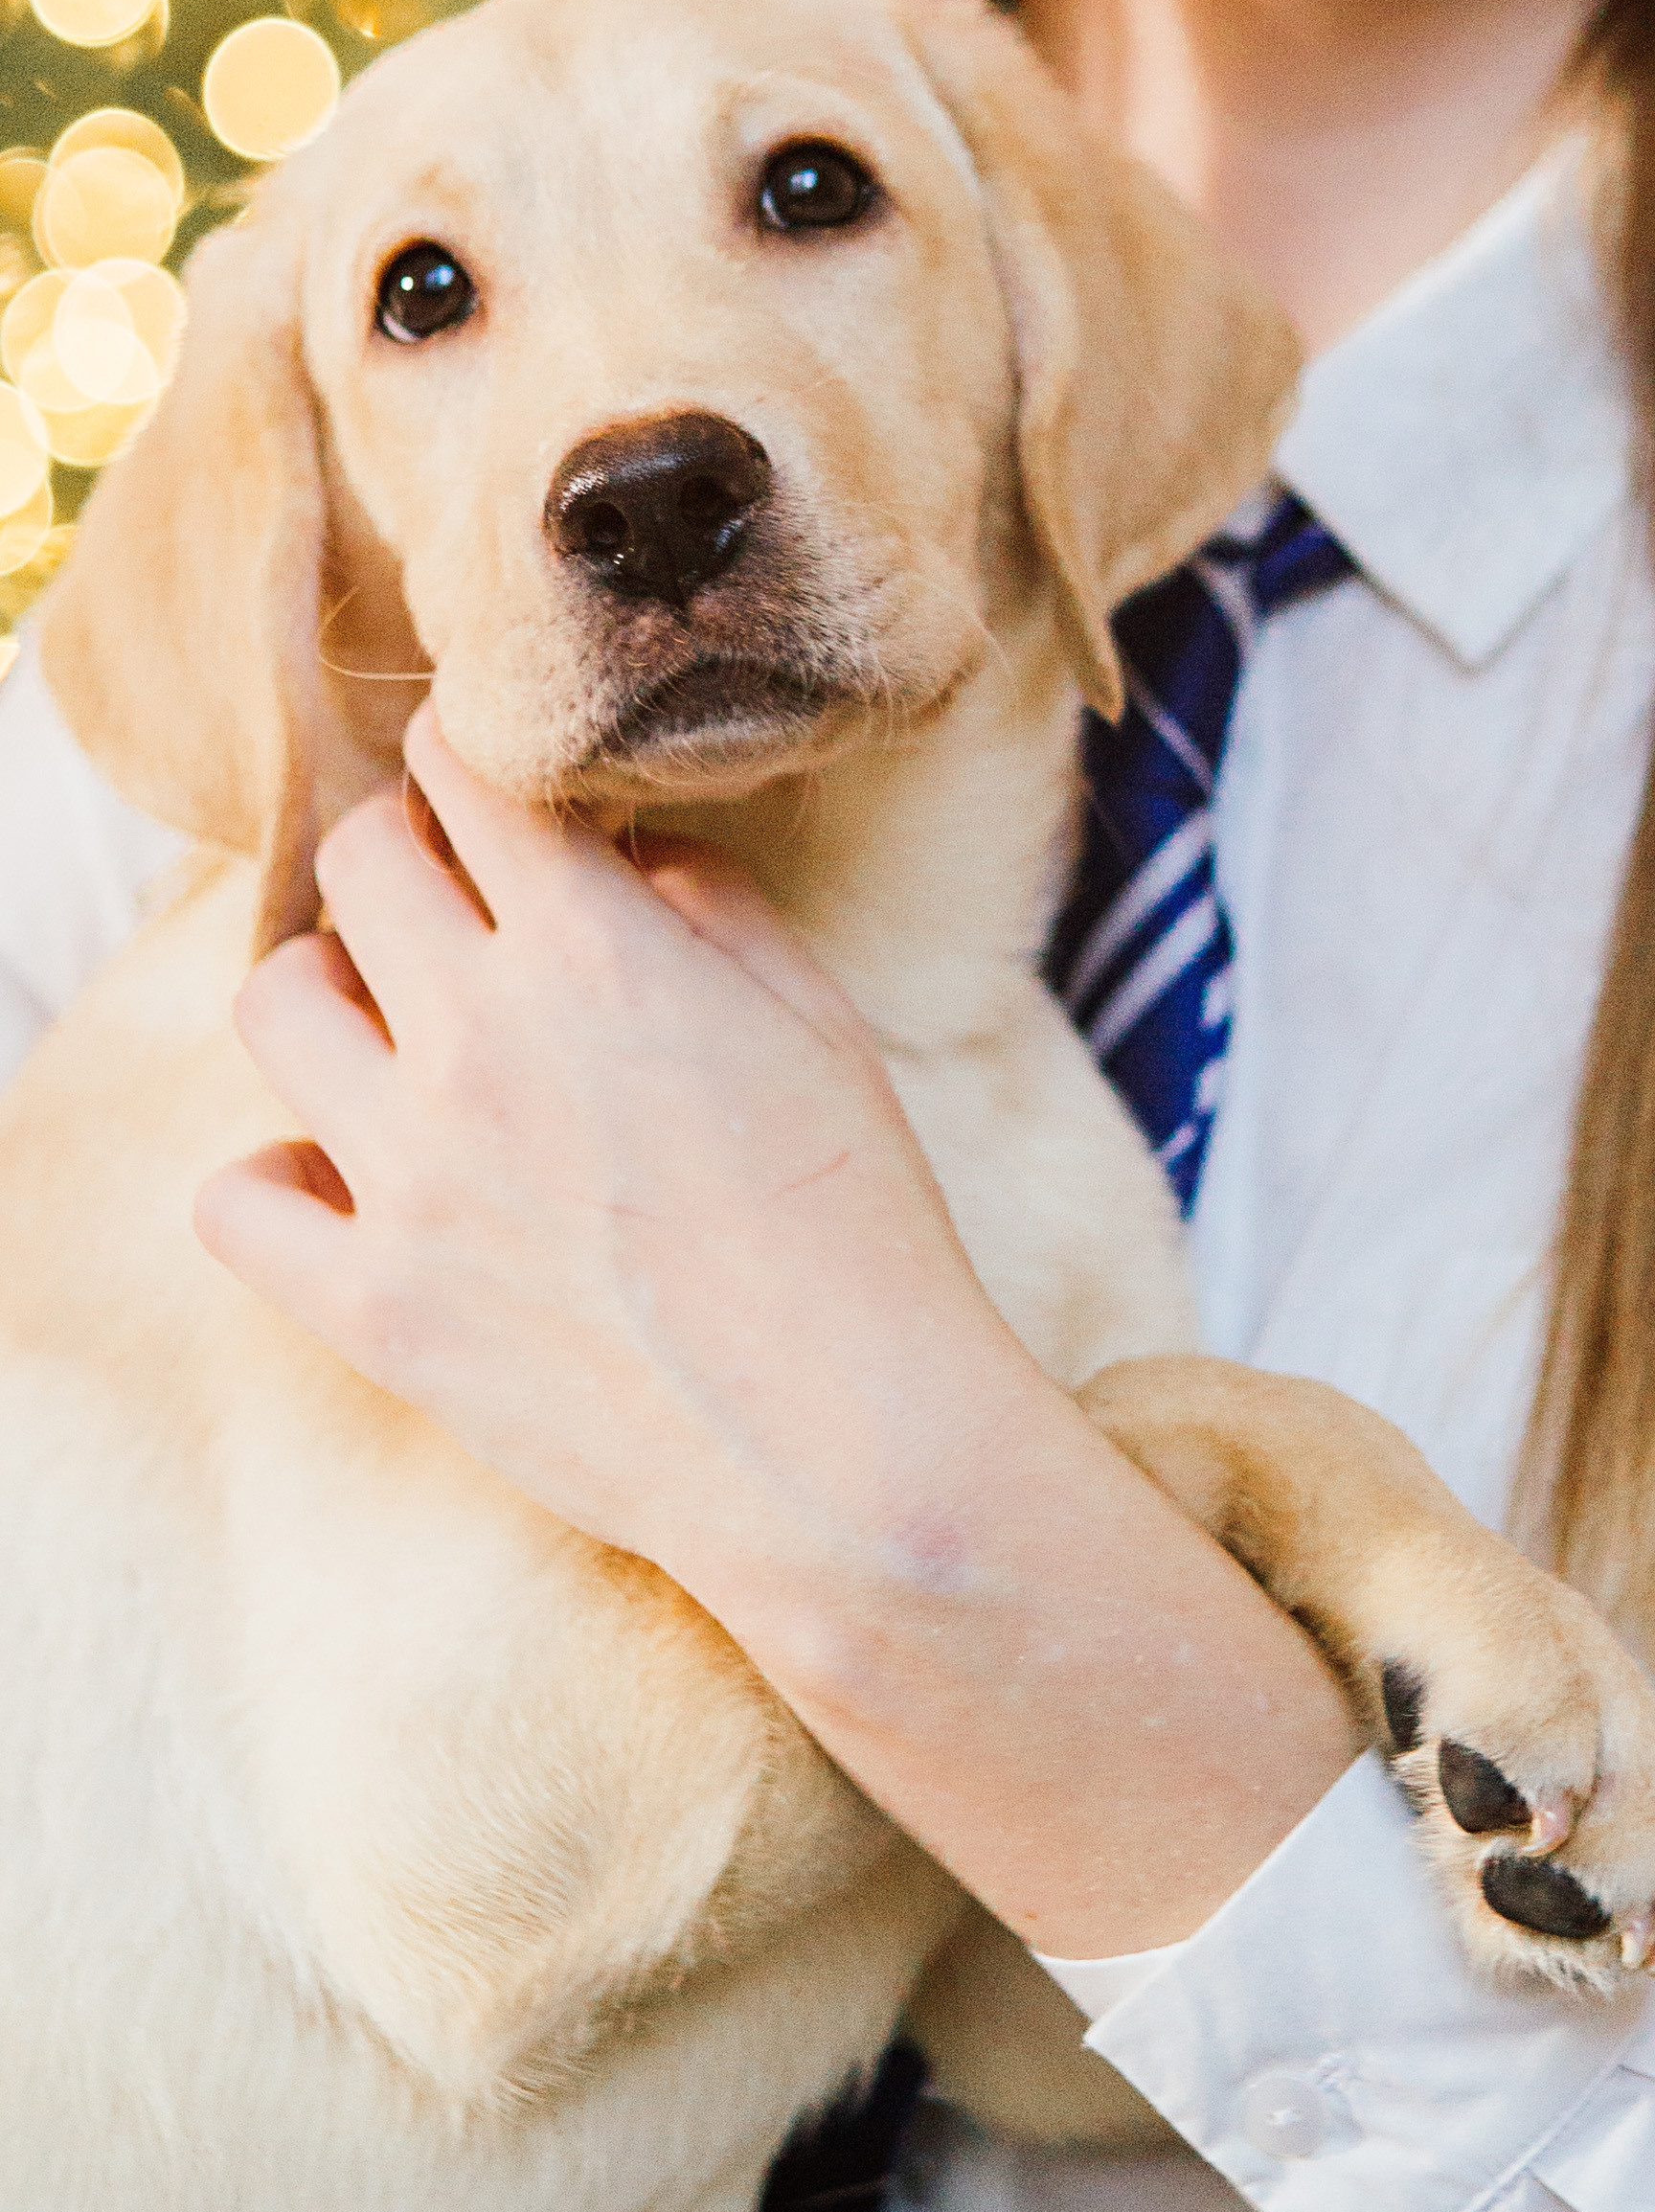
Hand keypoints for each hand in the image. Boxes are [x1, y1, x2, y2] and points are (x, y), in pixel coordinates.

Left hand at [199, 703, 1017, 1631]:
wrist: (849, 1453)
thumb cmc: (862, 1233)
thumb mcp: (821, 1027)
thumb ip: (712, 910)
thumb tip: (626, 862)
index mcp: (596, 954)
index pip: (463, 773)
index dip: (470, 759)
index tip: (486, 791)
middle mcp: (479, 1042)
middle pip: (353, 862)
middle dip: (401, 855)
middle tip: (446, 903)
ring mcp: (409, 1177)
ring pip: (270, 1003)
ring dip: (327, 993)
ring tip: (388, 1035)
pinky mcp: (375, 1305)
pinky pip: (234, 1199)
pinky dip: (274, 1180)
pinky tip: (344, 1185)